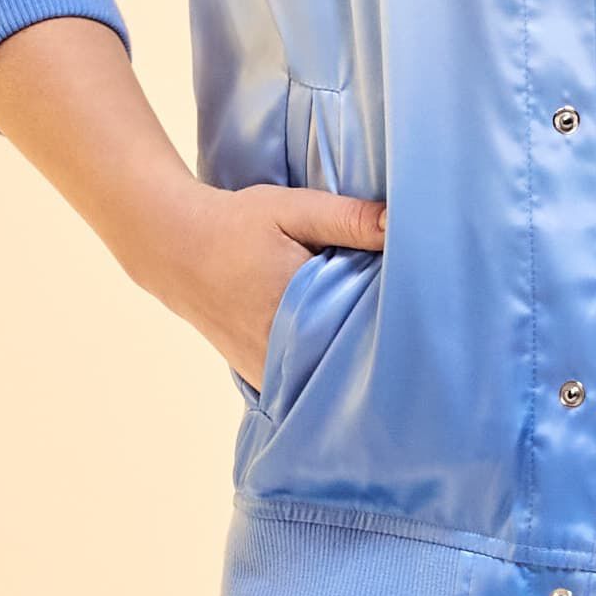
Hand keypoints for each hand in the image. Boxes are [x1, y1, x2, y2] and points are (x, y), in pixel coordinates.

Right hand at [0, 22, 382, 385]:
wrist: (173, 247)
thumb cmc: (235, 224)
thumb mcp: (292, 209)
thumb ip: (348, 218)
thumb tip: (400, 222)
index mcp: (297, 309)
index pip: (366, 335)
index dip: (399, 331)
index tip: (423, 321)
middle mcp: (281, 352)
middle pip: (349, 366)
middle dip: (378, 353)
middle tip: (411, 338)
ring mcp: (267, 372)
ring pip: (325, 383)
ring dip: (350, 368)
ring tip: (382, 350)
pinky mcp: (259, 378)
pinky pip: (302, 386)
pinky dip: (322, 375)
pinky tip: (342, 357)